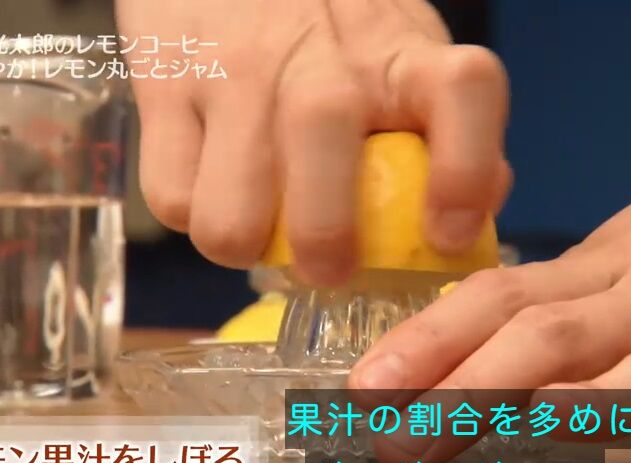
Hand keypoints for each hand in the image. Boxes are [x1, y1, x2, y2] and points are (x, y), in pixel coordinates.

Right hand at [115, 0, 510, 284]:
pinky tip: (213, 190)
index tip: (446, 237)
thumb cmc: (331, 27)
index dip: (464, 174)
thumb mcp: (403, 56)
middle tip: (328, 267)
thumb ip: (441, 136)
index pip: (464, 91)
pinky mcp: (165, 86)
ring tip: (256, 232)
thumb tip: (465, 230)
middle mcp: (324, 58)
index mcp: (403, 52)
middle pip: (325, 139)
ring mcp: (236, 70)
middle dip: (324, 239)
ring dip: (245, 244)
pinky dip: (194, 216)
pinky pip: (173, 197)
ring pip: (232, 208)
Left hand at [350, 60, 630, 458]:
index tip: (365, 387)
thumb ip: (550, 296)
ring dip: (609, 396)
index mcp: (599, 270)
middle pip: (552, 339)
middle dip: (473, 392)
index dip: (426, 342)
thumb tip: (454, 339)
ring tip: (551, 423)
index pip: (495, 300)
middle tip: (403, 445)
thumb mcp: (614, 248)